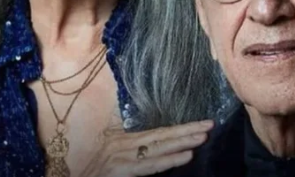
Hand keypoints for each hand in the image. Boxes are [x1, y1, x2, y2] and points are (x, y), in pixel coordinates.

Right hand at [78, 119, 214, 176]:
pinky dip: (167, 161)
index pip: (158, 133)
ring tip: (201, 138)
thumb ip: (127, 148)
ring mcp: (121, 158)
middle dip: (186, 131)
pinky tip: (184, 157)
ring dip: (181, 143)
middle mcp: (122, 146)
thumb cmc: (86, 170)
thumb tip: (147, 141)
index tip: (201, 123)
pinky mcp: (120, 171)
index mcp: (122, 140)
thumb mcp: (107, 154)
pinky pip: (148, 166)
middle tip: (209, 125)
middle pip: (161, 137)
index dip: (180, 129)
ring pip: (158, 149)